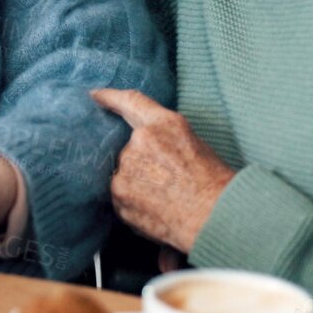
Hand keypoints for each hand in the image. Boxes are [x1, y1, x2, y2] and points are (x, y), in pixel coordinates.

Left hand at [91, 89, 233, 253]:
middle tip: (167, 183)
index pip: (130, 101)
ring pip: (124, 175)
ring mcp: (126, 168)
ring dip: (138, 186)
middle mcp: (140, 141)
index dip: (110, 97)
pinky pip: (122, 198)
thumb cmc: (215, 184)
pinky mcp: (119, 193)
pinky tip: (158, 211)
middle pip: (128, 149)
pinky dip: (135, 205)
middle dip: (142, 165)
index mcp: (164, 124)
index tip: (95, 96)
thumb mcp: (195, 144)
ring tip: (166, 199)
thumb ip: (163, 137)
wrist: (217, 216)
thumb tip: (140, 141)